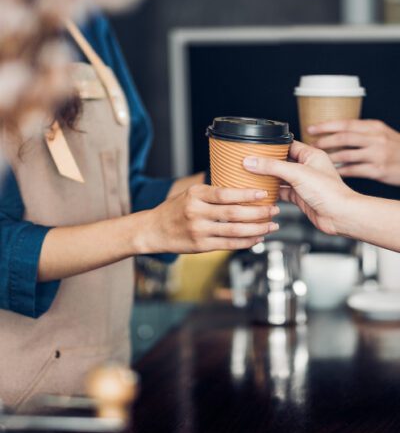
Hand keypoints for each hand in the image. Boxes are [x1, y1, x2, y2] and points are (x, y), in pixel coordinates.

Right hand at [143, 184, 280, 253]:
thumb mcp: (189, 193)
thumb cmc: (175, 209)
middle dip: (258, 212)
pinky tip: (257, 238)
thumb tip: (241, 186)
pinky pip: (229, 245)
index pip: (225, 194)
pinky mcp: (201, 246)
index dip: (246, 194)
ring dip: (257, 229)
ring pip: (234, 231)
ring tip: (272, 225)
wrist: (153, 230)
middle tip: (274, 209)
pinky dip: (246, 242)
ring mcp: (199, 231)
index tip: (263, 193)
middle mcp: (196, 212)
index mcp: (195, 195)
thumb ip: (212, 192)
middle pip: (234, 213)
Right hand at [243, 141, 356, 235]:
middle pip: (282, 161)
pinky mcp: (300, 197)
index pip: (288, 145)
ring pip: (281, 177)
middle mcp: (308, 167)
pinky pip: (283, 192)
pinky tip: (262, 192)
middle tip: (250, 161)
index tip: (256, 146)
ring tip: (252, 175)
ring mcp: (303, 183)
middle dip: (267, 162)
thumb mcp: (297, 173)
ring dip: (268, 178)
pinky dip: (273, 192)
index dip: (272, 145)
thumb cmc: (329, 192)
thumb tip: (252, 161)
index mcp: (311, 155)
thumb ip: (273, 166)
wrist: (340, 216)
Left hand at [308, 120, 399, 185]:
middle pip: (344, 138)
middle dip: (324, 141)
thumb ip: (362, 132)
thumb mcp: (381, 134)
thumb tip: (334, 132)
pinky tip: (331, 172)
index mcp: (374, 127)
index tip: (310, 128)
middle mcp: (376, 139)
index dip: (326, 126)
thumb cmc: (395, 148)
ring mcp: (377, 155)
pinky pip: (353, 170)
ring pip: (346, 155)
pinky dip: (340, 171)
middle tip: (311, 145)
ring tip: (318, 160)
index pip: (346, 123)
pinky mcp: (378, 170)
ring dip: (329, 157)